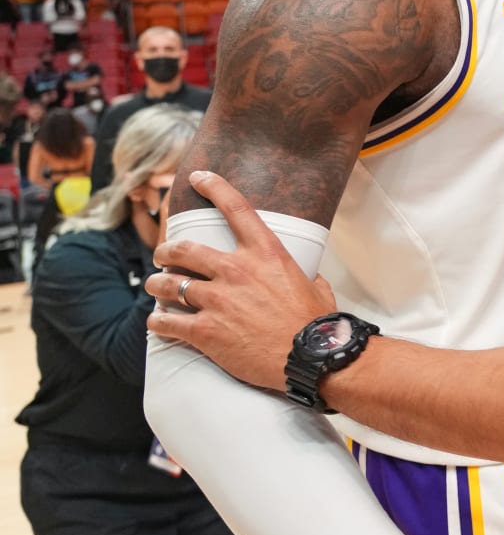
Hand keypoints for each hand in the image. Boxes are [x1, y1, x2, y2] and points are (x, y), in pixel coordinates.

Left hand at [144, 170, 338, 391]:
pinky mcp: (205, 330)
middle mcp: (237, 270)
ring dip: (157, 284)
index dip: (214, 187)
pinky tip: (157, 322)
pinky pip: (166, 320)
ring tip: (156, 288)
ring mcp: (218, 300)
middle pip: (183, 248)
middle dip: (166, 250)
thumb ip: (304, 275)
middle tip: (162, 256)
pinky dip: (157, 321)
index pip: (235, 208)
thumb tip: (309, 276)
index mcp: (266, 253)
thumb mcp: (316, 286)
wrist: (311, 358)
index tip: (199, 177)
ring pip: (167, 282)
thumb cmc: (316, 323)